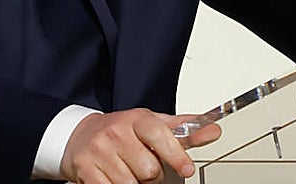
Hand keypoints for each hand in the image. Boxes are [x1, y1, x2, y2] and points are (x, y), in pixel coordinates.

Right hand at [60, 108, 221, 183]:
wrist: (81, 135)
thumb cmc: (123, 131)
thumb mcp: (153, 125)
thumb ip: (184, 130)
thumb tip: (214, 130)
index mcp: (136, 118)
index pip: (161, 135)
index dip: (177, 155)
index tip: (187, 169)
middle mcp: (117, 131)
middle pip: (150, 170)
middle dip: (152, 175)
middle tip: (145, 166)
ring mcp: (99, 150)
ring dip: (135, 183)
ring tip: (129, 170)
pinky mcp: (85, 169)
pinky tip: (114, 177)